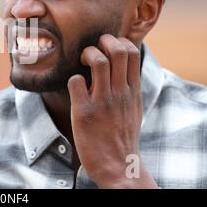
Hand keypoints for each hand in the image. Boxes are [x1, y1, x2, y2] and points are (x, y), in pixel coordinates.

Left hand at [67, 34, 157, 187]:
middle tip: (93, 49)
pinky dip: (72, 79)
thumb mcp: (134, 108)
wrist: (118, 166)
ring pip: (97, 60)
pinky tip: (75, 88)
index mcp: (133, 90)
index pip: (132, 51)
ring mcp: (102, 101)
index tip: (108, 47)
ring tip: (82, 63)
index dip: (118, 41)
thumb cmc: (122, 135)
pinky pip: (75, 81)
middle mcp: (120, 92)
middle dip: (102, 40)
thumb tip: (123, 67)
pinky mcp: (83, 111)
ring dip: (86, 54)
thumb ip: (129, 86)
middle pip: (117, 50)